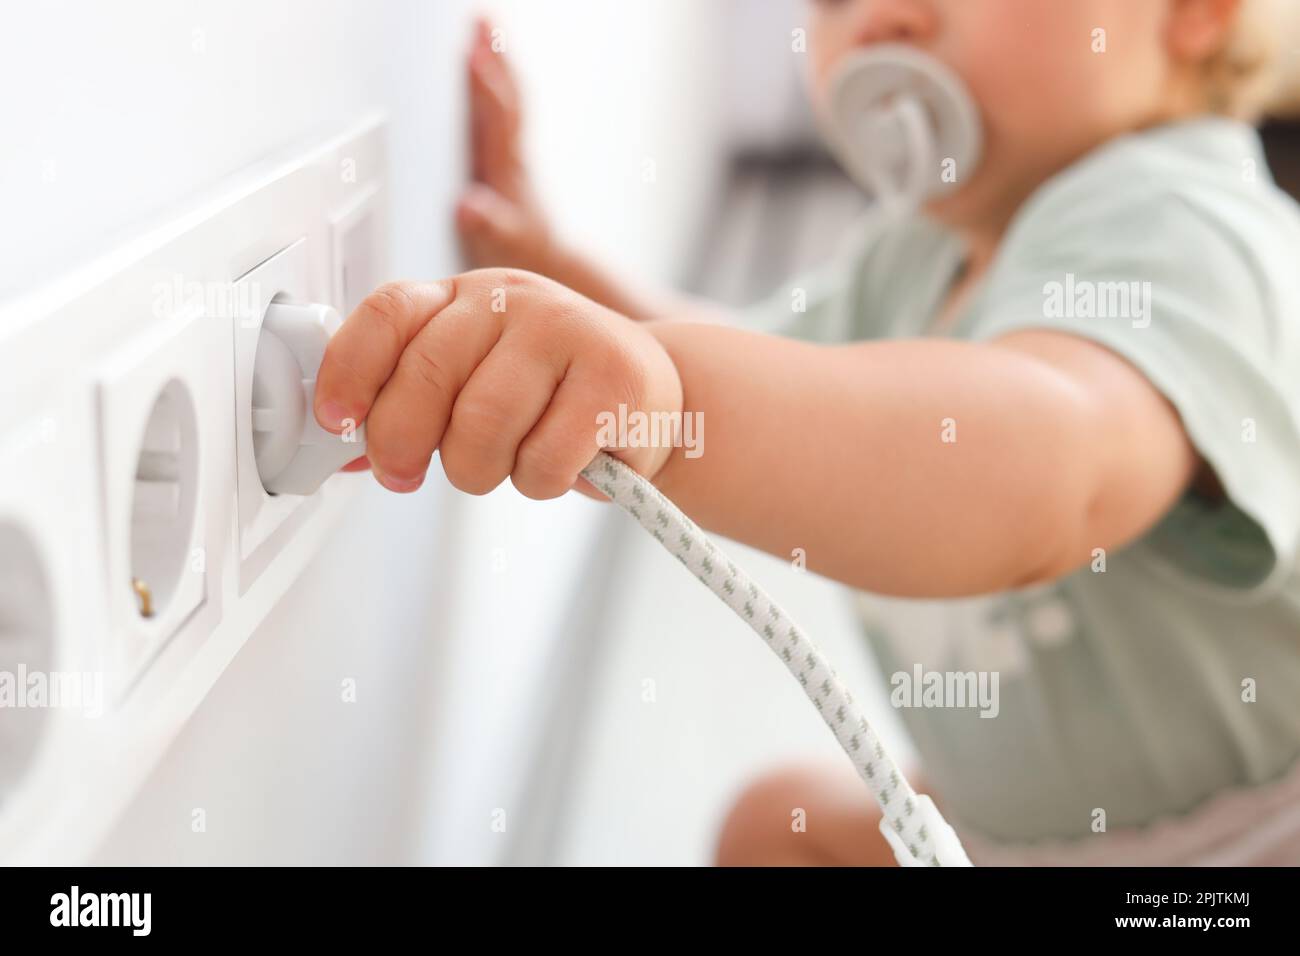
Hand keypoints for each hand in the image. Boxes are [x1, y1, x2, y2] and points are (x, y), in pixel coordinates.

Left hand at [314, 270, 683, 497]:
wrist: (654, 399)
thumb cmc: (552, 396)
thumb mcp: (474, 382)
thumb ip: (408, 403)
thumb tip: (342, 448)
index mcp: (465, 294)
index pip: (388, 312)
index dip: (349, 370)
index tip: (336, 422)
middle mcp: (512, 298)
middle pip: (426, 377)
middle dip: (402, 445)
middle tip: (406, 475)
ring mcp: (567, 330)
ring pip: (481, 429)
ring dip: (483, 472)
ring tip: (510, 462)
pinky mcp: (613, 378)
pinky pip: (541, 461)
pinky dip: (541, 483)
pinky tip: (562, 464)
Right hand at [456, 18, 554, 273]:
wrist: (547, 259)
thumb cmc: (520, 252)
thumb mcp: (499, 246)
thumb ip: (485, 226)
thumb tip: (468, 206)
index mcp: (507, 171)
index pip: (497, 120)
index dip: (485, 88)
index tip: (472, 56)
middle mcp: (514, 155)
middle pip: (507, 96)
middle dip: (494, 57)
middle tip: (480, 19)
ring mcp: (513, 151)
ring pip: (509, 96)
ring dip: (498, 58)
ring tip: (486, 24)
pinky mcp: (509, 152)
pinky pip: (505, 104)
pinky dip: (498, 78)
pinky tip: (490, 61)